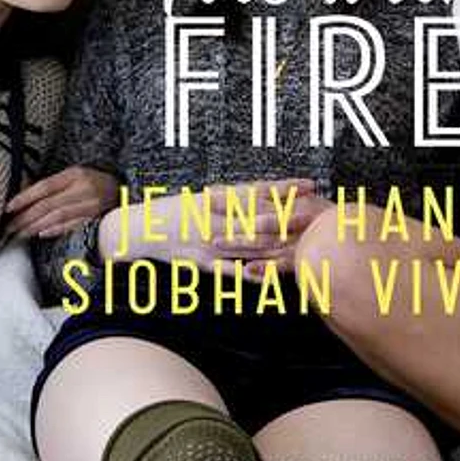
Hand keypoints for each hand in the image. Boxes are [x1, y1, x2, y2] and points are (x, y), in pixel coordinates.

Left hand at [6, 167, 118, 238]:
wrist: (124, 190)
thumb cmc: (95, 182)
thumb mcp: (75, 175)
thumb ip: (53, 185)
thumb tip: (26, 196)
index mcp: (76, 174)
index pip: (45, 186)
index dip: (25, 197)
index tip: (10, 207)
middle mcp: (84, 188)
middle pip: (50, 204)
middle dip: (27, 216)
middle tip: (12, 225)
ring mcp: (92, 204)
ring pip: (59, 216)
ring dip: (37, 226)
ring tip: (22, 232)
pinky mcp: (96, 218)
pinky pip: (73, 225)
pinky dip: (56, 230)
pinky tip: (42, 233)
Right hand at [99, 177, 327, 275]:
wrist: (139, 230)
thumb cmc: (176, 210)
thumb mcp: (206, 198)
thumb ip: (235, 197)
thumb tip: (268, 192)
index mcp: (219, 198)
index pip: (260, 190)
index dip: (287, 187)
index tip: (310, 183)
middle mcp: (217, 218)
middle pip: (262, 217)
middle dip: (292, 216)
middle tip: (320, 213)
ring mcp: (211, 242)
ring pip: (251, 244)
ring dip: (280, 244)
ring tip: (306, 242)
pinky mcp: (204, 264)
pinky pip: (232, 271)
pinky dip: (252, 273)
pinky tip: (273, 277)